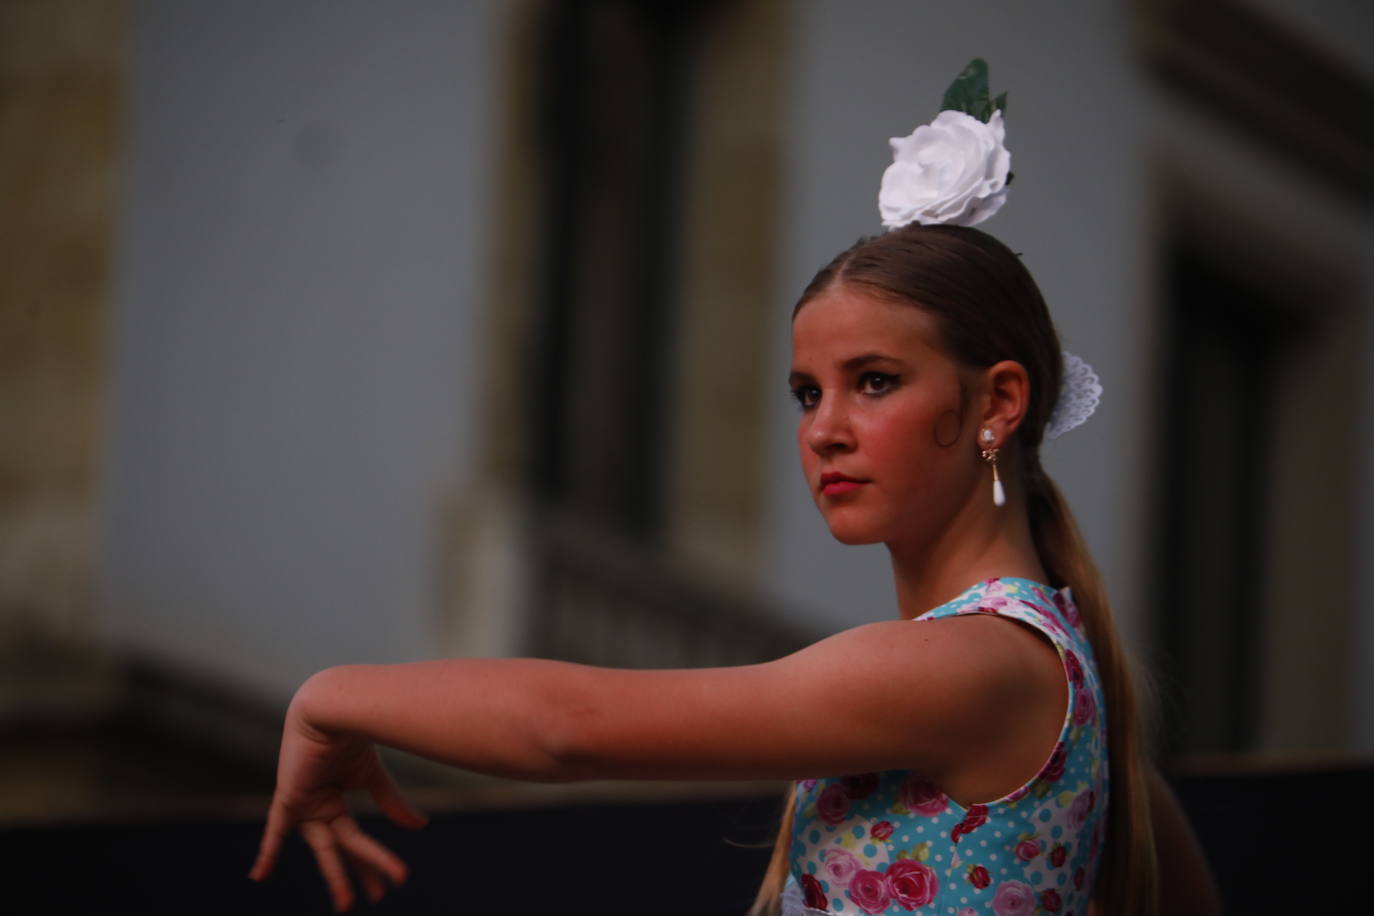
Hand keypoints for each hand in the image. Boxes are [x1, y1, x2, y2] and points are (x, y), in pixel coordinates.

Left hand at [249, 691, 427, 910]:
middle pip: (343, 848)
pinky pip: (276, 830)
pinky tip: (259, 876)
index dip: (374, 861)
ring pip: (325, 846)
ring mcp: (303, 805)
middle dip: (361, 872)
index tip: (393, 882)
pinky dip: (268, 851)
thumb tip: (420, 828)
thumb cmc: (354, 734)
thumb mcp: (373, 776)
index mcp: (335, 801)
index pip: (356, 840)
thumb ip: (392, 803)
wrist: (334, 708)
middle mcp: (318, 807)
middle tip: (379, 899)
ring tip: (348, 903)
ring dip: (336, 874)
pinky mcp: (290, 797)